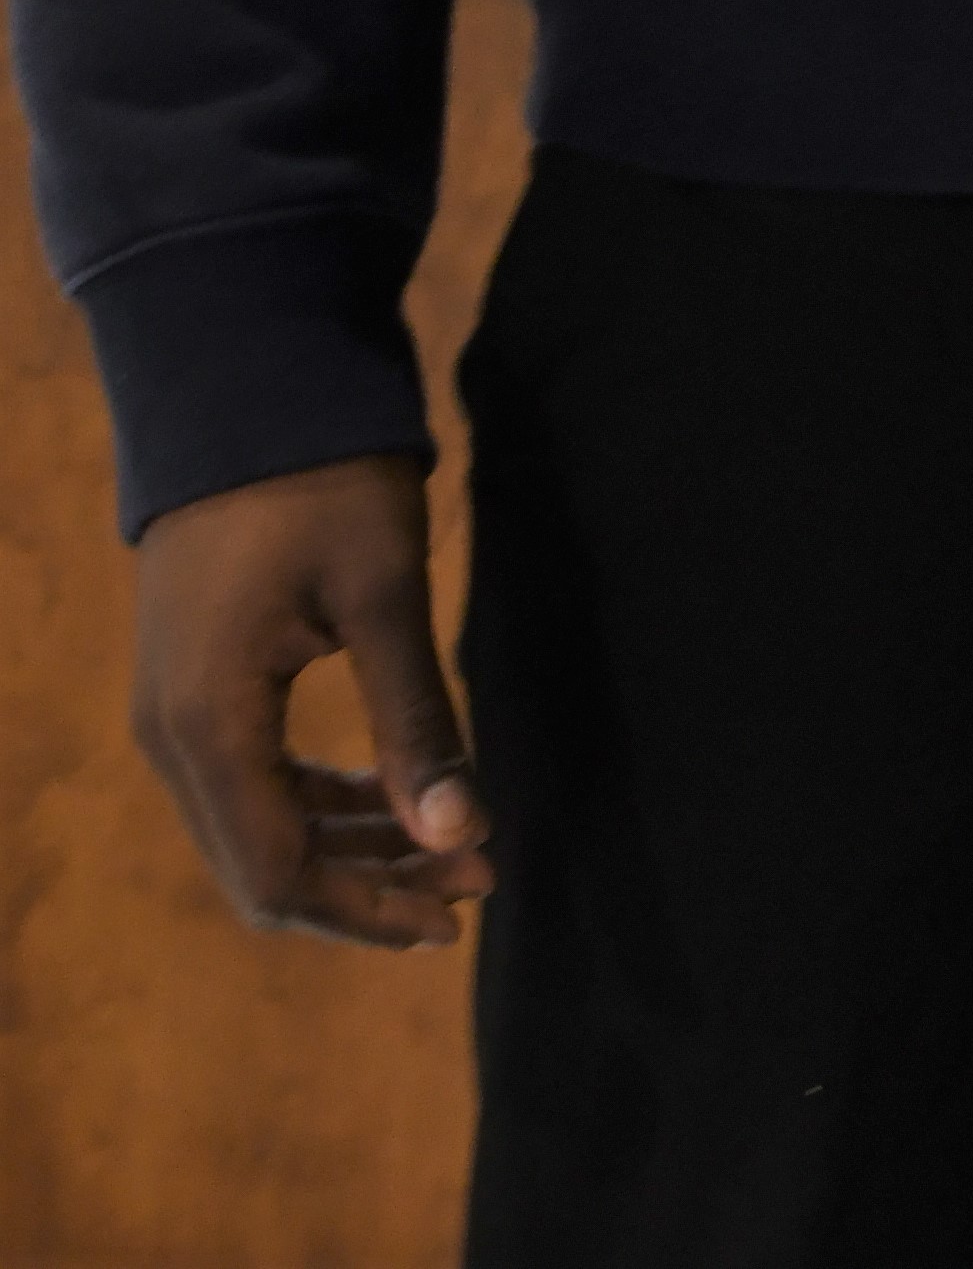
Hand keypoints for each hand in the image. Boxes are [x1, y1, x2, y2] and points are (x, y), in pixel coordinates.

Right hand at [132, 450, 492, 949]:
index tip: (462, 909)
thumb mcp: (385, 592)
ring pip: (259, 827)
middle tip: (477, 872)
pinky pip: (251, 780)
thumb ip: (418, 721)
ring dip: (354, 846)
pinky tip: (393, 794)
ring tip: (454, 841)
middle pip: (265, 866)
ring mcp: (174, 712)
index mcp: (208, 724)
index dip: (370, 911)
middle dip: (372, 885)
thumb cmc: (320, 476)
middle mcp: (172, 736)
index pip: (279, 875)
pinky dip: (322, 802)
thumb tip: (462, 834)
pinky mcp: (194, 685)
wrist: (244, 383)